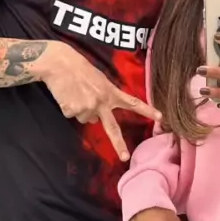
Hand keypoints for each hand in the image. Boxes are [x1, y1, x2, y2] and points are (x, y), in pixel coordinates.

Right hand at [32, 41, 161, 160]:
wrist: (59, 63)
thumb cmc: (80, 68)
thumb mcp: (99, 79)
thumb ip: (104, 97)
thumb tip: (98, 119)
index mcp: (111, 92)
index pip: (133, 102)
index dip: (147, 110)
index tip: (160, 117)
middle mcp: (102, 102)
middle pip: (112, 128)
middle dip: (119, 144)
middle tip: (125, 157)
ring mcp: (88, 107)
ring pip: (86, 119)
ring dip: (81, 109)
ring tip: (75, 93)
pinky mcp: (73, 110)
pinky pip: (72, 115)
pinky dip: (69, 108)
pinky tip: (67, 96)